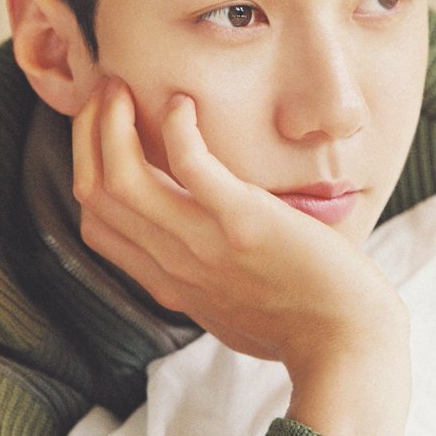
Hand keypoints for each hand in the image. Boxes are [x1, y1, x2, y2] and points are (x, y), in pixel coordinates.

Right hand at [71, 77, 409, 435]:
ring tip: (122, 88)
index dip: (86, 167)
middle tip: (105, 90)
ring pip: (123, 179)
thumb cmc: (300, 325)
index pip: (93, 223)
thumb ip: (201, 274)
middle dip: (87, 132)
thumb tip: (194, 243)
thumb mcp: (228, 307)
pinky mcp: (245, 223)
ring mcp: (204, 245)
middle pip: (95, 192)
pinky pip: (191, 167)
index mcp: (167, 282)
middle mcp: (173, 265)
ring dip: (111, 123)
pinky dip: (178, 129)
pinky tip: (185, 103)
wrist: (349, 347)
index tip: (102, 129)